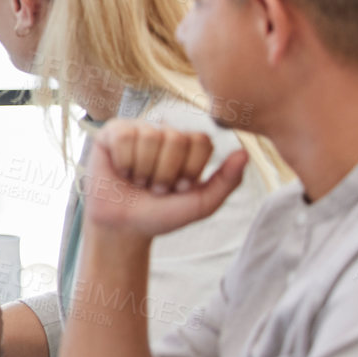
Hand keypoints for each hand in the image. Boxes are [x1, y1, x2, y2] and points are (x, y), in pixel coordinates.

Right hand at [80, 120, 247, 237]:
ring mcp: (139, 128)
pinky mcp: (112, 132)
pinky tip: (122, 171)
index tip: (178, 188)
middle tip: (155, 187)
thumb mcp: (201, 204)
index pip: (201, 141)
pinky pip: (124, 137)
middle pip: (176, 138)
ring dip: (143, 170)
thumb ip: (227, 181)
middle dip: (165, 173)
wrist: (124, 227)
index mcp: (189, 144)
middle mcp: (166, 131)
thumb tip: (244, 154)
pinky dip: (124, 162)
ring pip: (150, 138)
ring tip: (138, 180)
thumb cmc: (161, 214)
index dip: (189, 170)